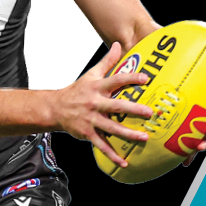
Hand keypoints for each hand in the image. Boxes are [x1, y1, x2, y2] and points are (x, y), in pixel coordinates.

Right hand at [55, 42, 153, 168]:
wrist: (55, 108)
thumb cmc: (77, 90)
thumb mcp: (91, 74)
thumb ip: (108, 61)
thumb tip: (119, 44)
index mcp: (97, 87)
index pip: (115, 80)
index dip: (130, 78)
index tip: (146, 79)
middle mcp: (94, 103)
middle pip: (116, 106)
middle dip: (133, 110)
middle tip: (149, 112)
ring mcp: (91, 120)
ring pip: (111, 128)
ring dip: (127, 134)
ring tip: (143, 137)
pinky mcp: (87, 134)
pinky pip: (102, 145)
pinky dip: (112, 154)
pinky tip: (125, 161)